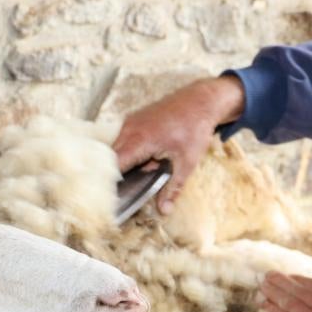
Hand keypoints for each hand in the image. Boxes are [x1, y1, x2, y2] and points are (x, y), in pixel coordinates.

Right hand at [112, 75, 244, 212]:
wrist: (201, 100)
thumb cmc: (194, 129)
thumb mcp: (187, 163)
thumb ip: (173, 188)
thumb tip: (164, 211)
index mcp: (139, 140)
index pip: (113, 166)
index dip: (111, 183)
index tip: (113, 198)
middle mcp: (129, 129)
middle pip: (112, 158)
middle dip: (118, 176)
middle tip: (126, 192)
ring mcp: (130, 122)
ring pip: (117, 148)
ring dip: (126, 163)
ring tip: (140, 175)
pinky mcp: (134, 120)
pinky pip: (124, 139)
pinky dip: (129, 152)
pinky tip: (145, 161)